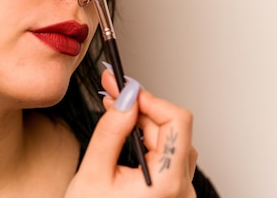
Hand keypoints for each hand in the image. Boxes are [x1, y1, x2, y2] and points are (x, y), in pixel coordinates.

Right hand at [64, 70, 197, 196]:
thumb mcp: (93, 172)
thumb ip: (110, 131)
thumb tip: (125, 99)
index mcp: (168, 183)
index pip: (177, 120)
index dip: (150, 98)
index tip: (124, 88)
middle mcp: (182, 188)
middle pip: (172, 127)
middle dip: (140, 105)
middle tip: (111, 89)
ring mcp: (180, 192)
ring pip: (171, 139)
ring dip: (144, 120)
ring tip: (115, 109)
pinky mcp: (172, 192)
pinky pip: (167, 154)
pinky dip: (147, 137)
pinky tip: (126, 131)